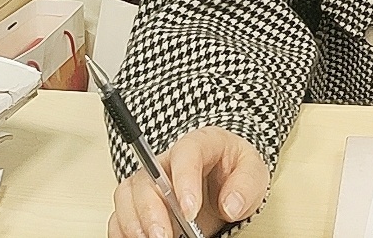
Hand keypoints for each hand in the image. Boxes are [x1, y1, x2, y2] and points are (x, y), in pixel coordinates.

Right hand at [109, 126, 269, 237]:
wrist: (226, 177)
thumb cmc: (235, 170)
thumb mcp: (253, 172)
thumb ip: (246, 184)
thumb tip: (231, 204)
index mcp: (200, 144)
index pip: (186, 152)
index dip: (184, 180)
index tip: (190, 210)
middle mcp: (169, 161)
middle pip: (148, 177)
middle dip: (151, 210)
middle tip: (164, 235)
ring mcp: (152, 182)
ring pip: (128, 194)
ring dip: (134, 221)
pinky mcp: (141, 204)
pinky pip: (119, 214)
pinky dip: (123, 231)